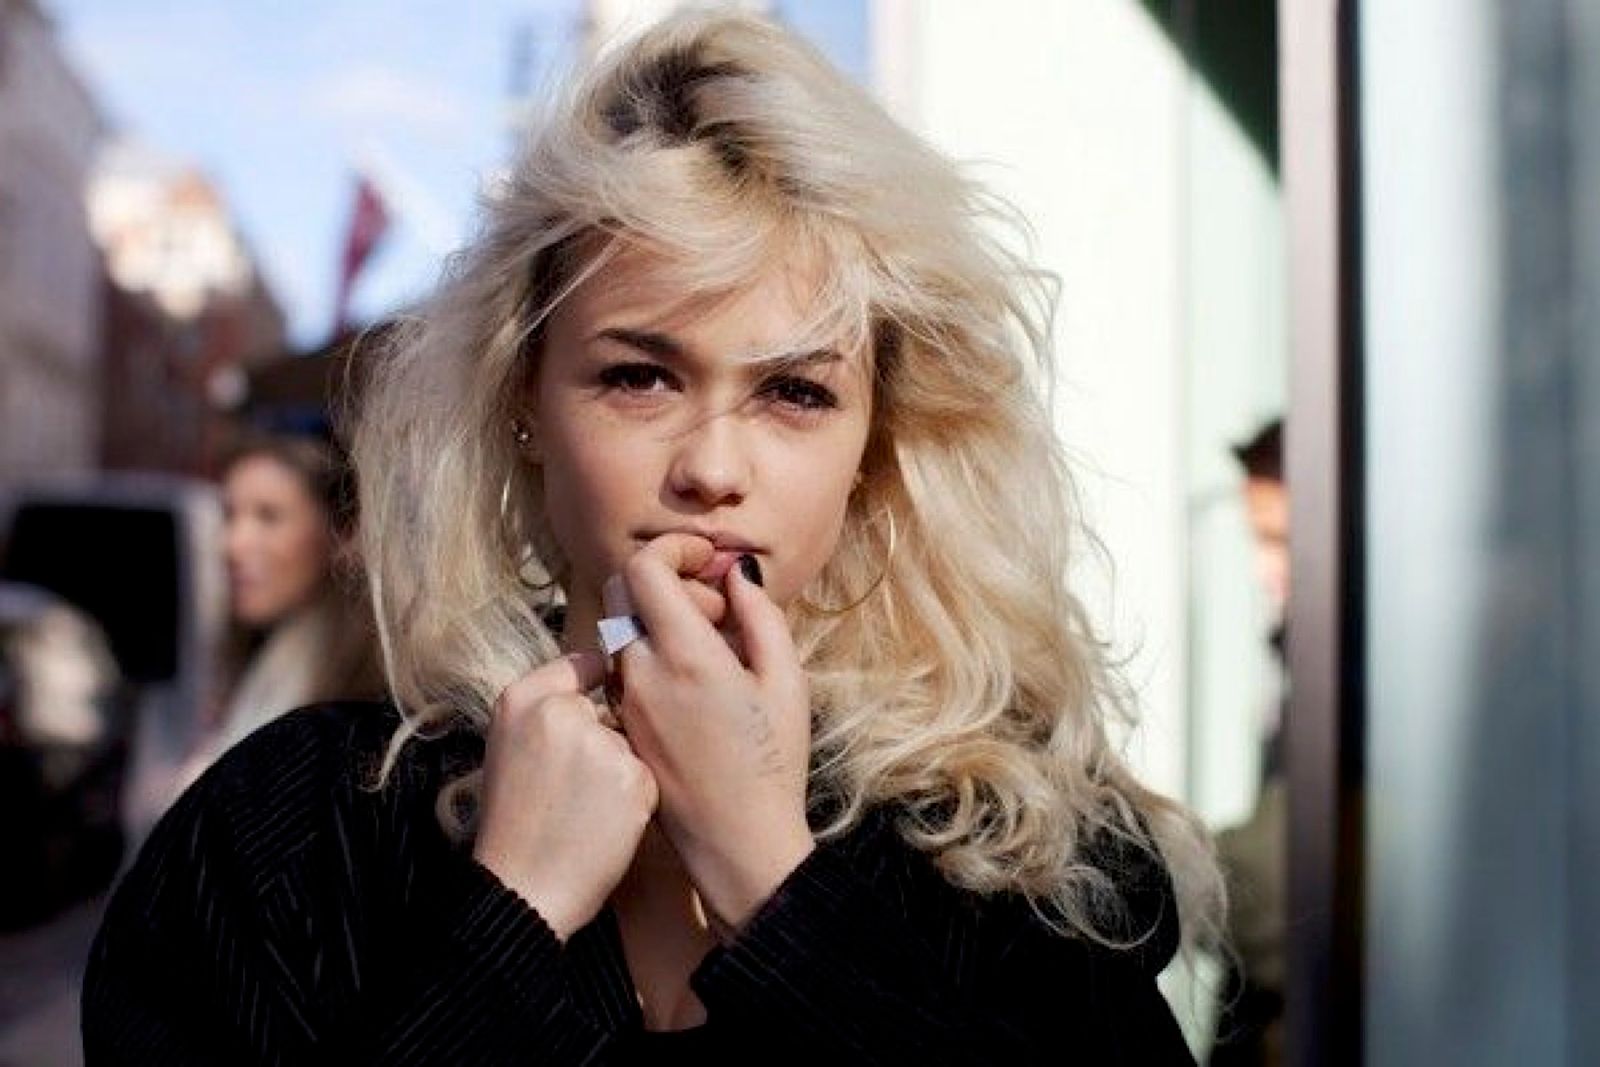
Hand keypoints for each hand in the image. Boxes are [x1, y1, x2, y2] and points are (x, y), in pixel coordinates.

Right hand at [472, 652, 657, 940]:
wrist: (522, 888)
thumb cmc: (514, 820)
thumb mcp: (508, 744)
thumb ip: (547, 703)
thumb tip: (603, 665)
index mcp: (524, 699)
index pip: (584, 663)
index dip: (598, 682)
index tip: (600, 698)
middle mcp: (562, 712)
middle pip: (612, 709)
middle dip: (605, 739)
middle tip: (572, 785)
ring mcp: (601, 744)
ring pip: (631, 744)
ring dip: (620, 771)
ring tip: (584, 810)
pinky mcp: (634, 778)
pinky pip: (647, 775)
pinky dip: (634, 799)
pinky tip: (604, 824)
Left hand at [608, 534, 815, 930]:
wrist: (736, 844)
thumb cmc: (773, 764)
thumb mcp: (786, 682)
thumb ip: (760, 616)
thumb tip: (737, 574)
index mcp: (685, 654)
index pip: (644, 567)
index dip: (672, 548)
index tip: (704, 559)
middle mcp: (642, 673)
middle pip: (621, 589)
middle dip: (661, 576)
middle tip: (710, 601)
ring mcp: (624, 702)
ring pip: (619, 628)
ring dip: (654, 616)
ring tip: (708, 643)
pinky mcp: (621, 725)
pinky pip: (622, 667)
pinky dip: (648, 652)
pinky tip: (691, 680)